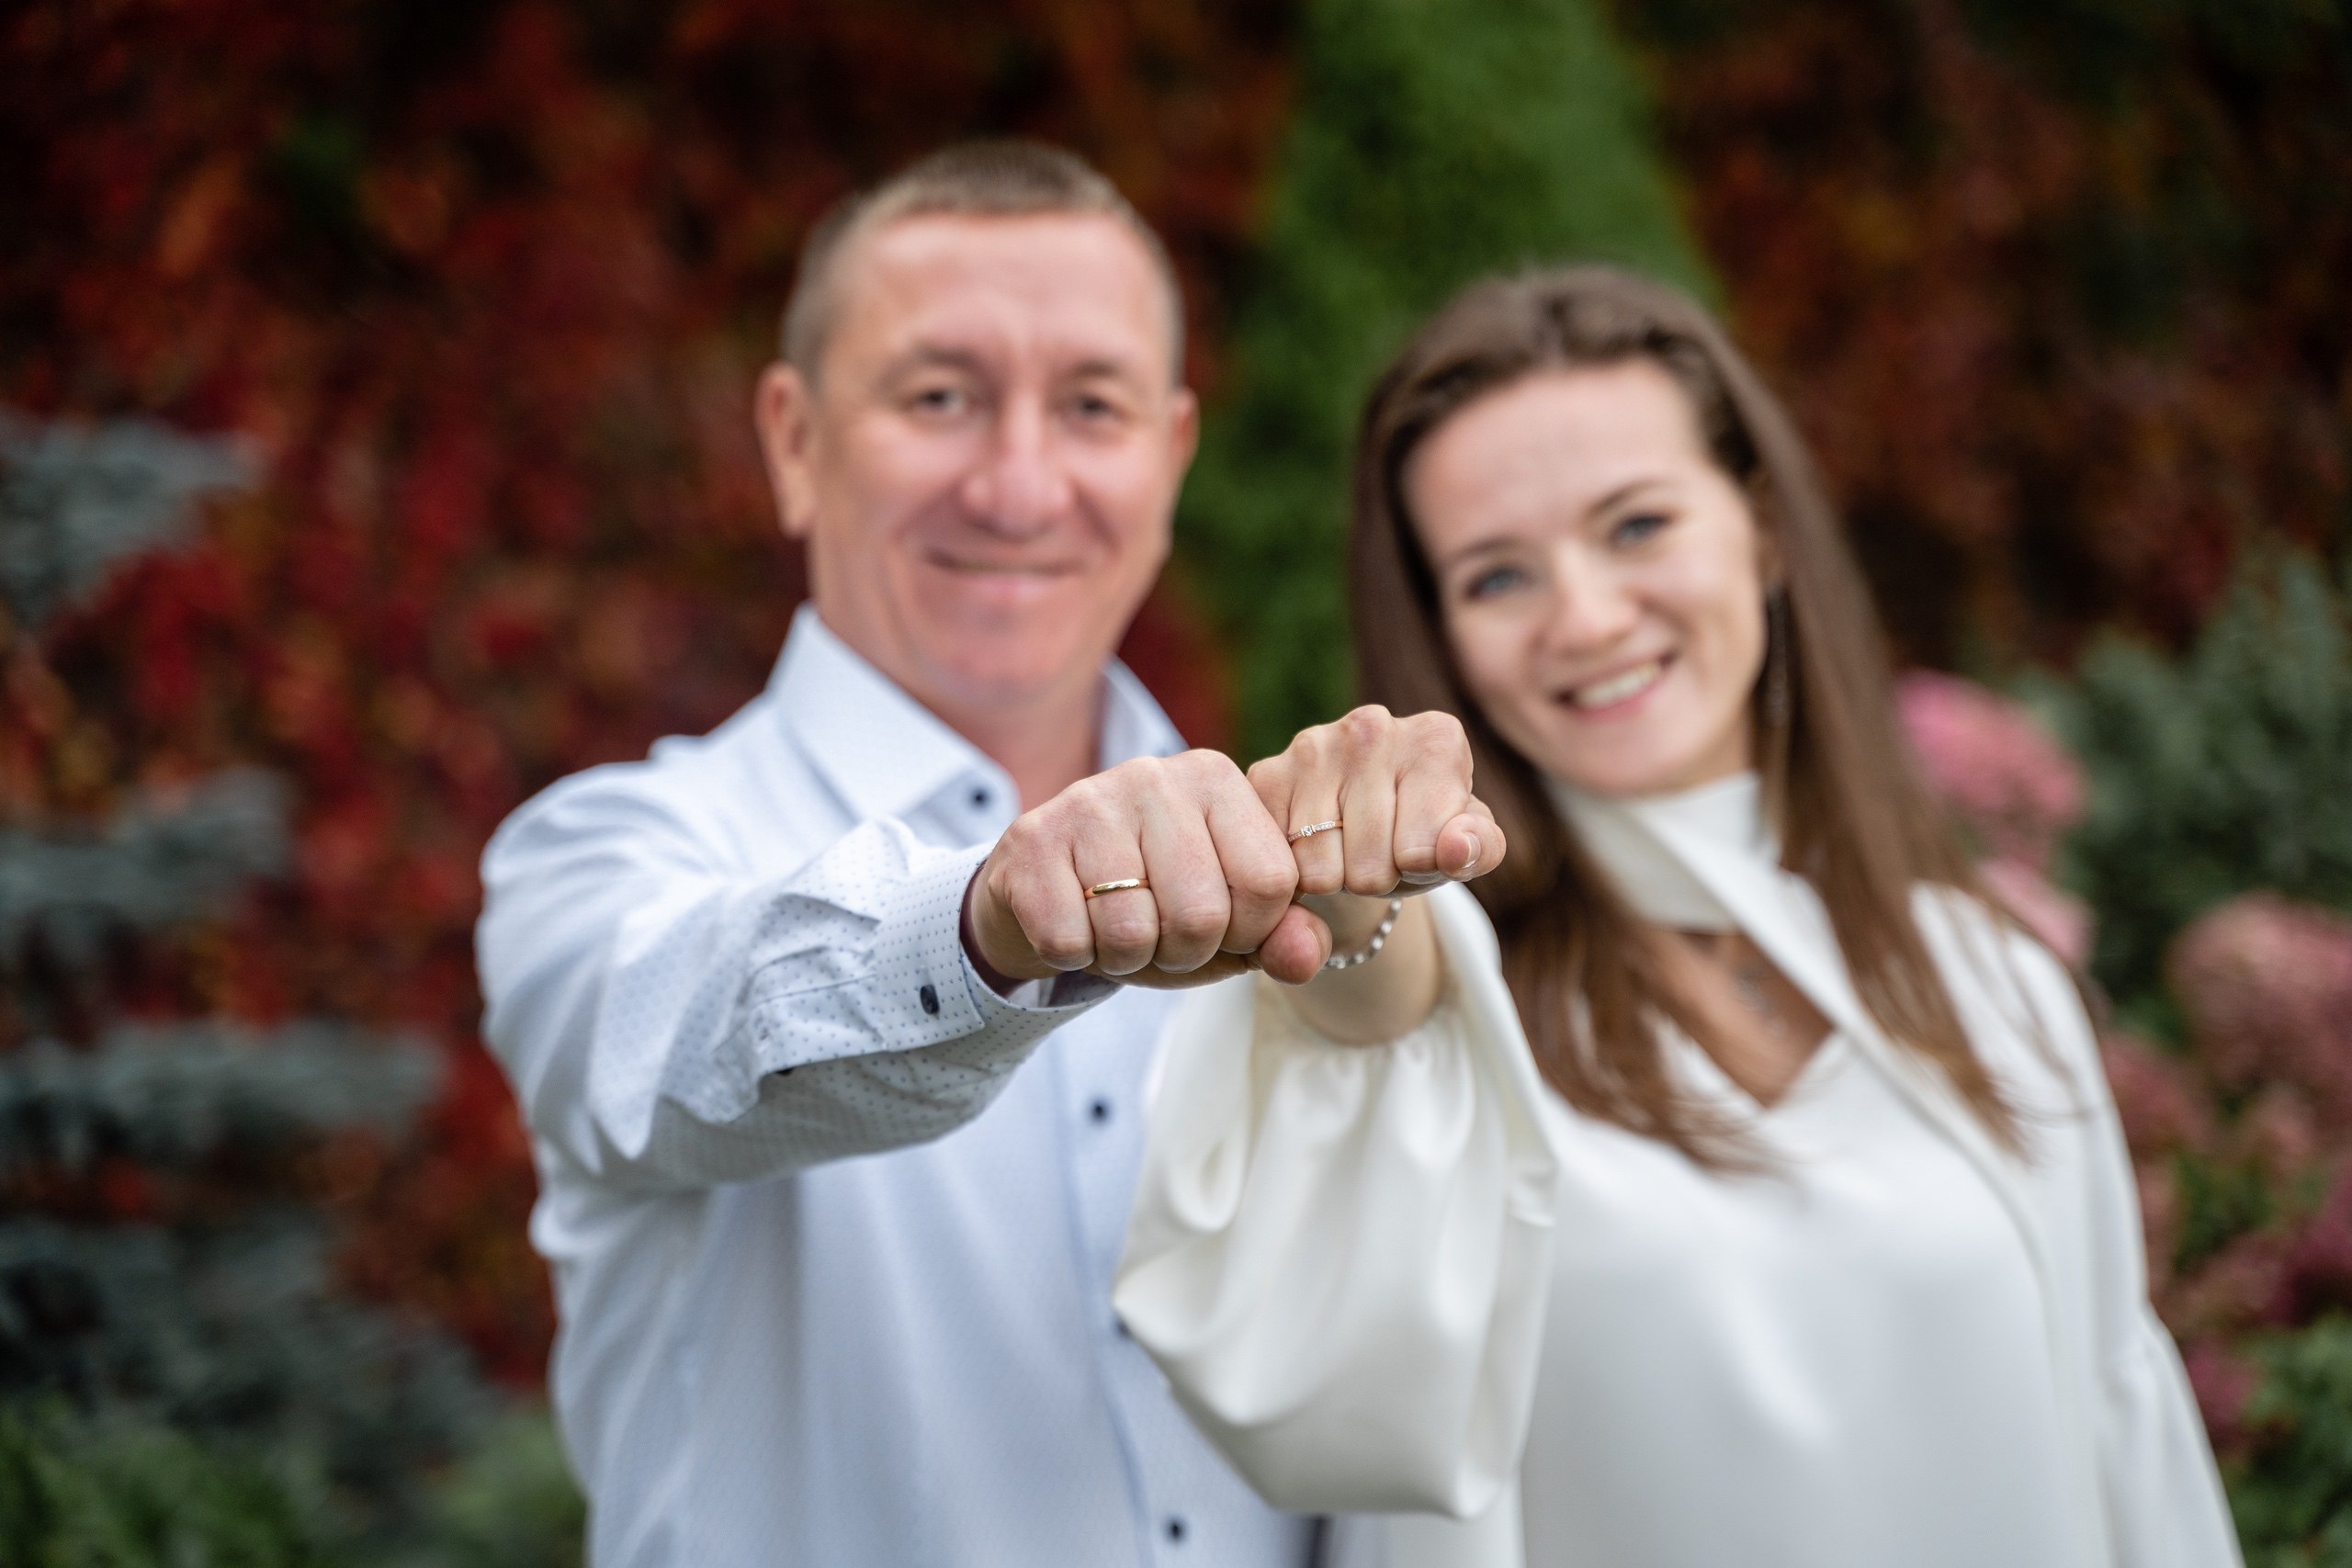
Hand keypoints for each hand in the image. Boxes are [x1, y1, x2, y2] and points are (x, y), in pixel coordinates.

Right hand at [964, 750, 1329, 989]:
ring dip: (1126, 957)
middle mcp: (1155, 774)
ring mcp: (1088, 799)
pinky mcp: (1031, 838)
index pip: (1271, 882)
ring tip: (1115, 928)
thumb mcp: (1229, 923)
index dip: (1249, 932)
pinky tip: (1072, 922)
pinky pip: (1070, 938)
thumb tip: (1311, 955)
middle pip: (1202, 913)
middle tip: (1160, 936)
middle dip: (1184, 952)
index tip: (1221, 927)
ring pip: (1132, 931)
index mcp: (1217, 780)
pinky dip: (1075, 954)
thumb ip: (1282, 936)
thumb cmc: (1152, 904)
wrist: (1044, 890)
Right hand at [1246, 705, 1502, 956]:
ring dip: (1333, 879)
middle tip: (1378, 855)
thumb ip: (1480, 848)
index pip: (1422, 851)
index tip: (1419, 848)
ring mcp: (1312, 745)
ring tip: (1345, 851)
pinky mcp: (1265, 773)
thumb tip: (1457, 850)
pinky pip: (1276, 859)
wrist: (1360, 824)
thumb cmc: (1422, 833)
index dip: (1420, 870)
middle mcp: (1372, 725)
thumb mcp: (1464, 847)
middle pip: (1369, 864)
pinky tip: (1307, 849)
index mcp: (1436, 738)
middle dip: (1375, 878)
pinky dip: (1293, 872)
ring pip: (1318, 867)